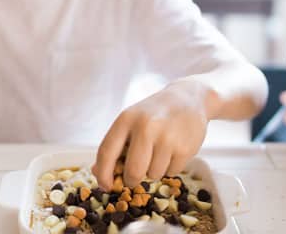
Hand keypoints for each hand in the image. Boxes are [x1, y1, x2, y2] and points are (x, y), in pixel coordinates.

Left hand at [92, 85, 208, 189]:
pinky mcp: (185, 148)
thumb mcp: (130, 121)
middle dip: (131, 180)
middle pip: (133, 171)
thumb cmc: (153, 114)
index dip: (103, 173)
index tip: (105, 185)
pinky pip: (171, 173)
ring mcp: (167, 137)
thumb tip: (98, 173)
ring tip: (159, 153)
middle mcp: (146, 127)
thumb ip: (113, 146)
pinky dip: (170, 168)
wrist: (187, 99)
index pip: (107, 152)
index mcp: (126, 119)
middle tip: (134, 177)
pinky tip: (172, 151)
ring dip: (154, 171)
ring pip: (153, 175)